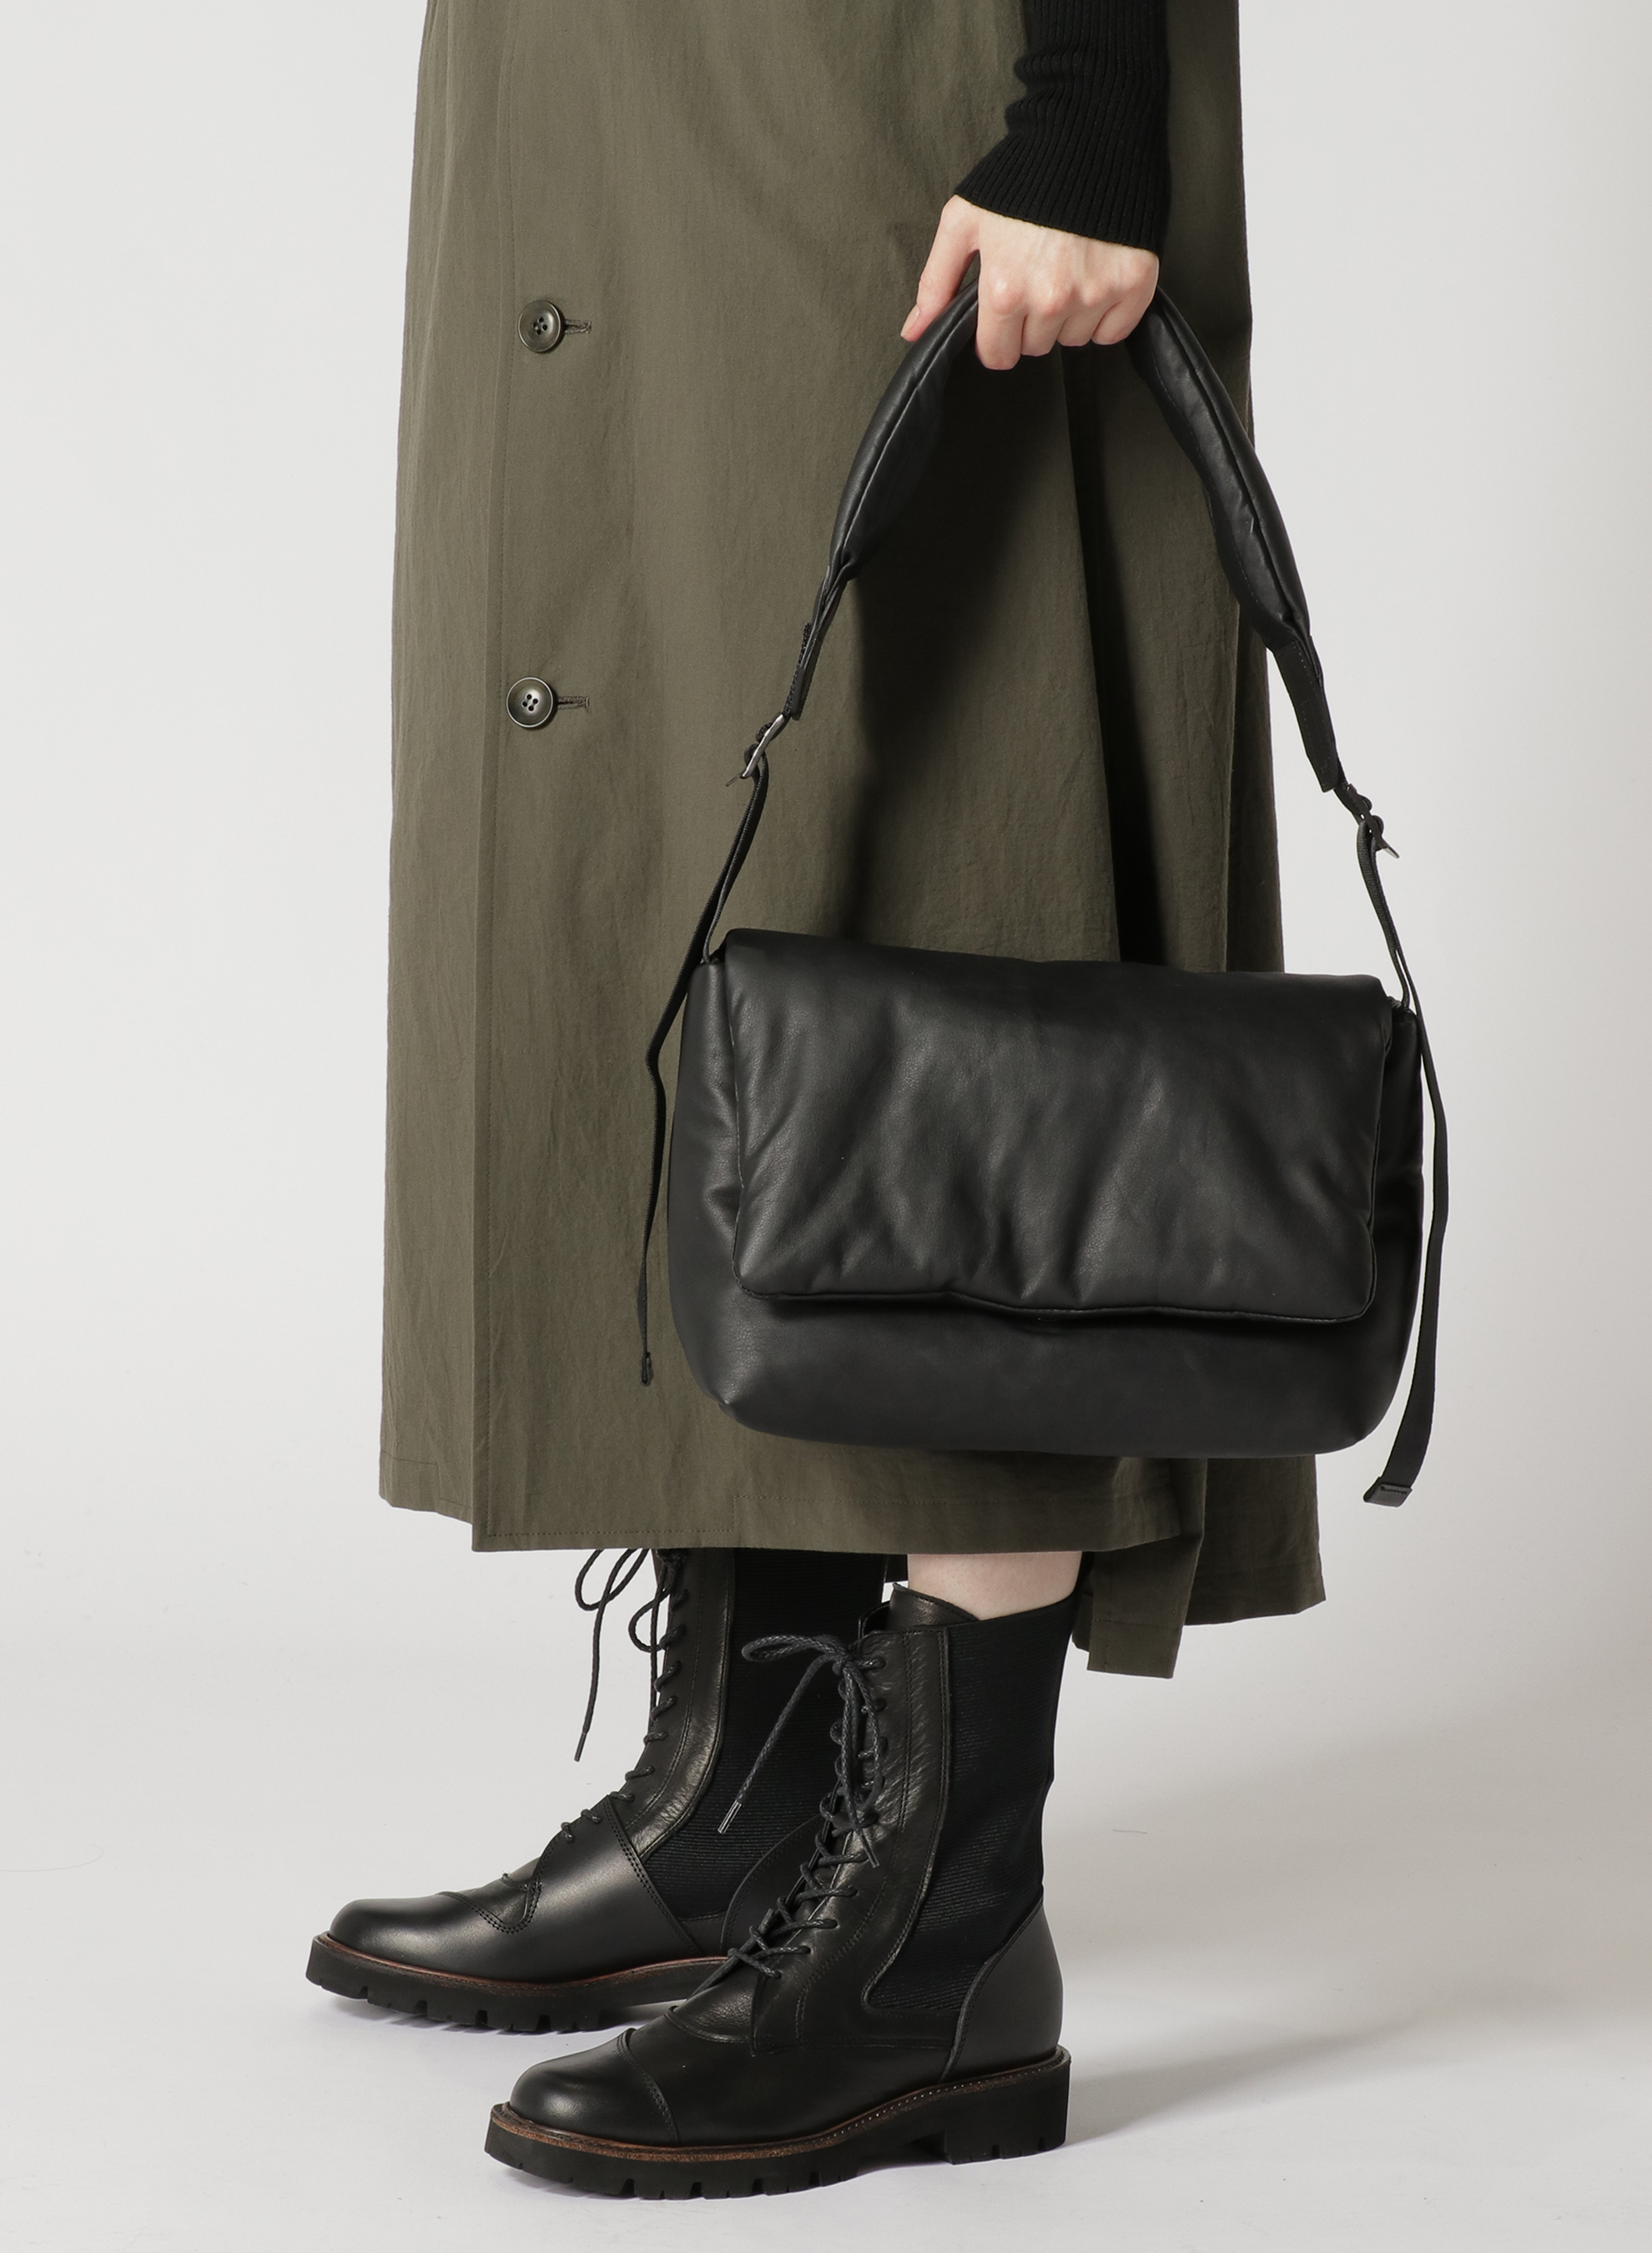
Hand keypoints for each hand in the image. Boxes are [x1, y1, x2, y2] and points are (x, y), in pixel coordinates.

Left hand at [902, 196, 1158, 369]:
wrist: (1088, 130)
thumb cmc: (1021, 173)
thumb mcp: (964, 220)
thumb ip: (937, 281)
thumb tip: (915, 331)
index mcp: (1005, 291)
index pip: (997, 355)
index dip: (995, 337)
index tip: (1002, 313)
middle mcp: (1051, 300)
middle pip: (1035, 347)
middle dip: (1030, 321)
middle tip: (1036, 274)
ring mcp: (1095, 294)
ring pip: (1072, 339)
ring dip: (1067, 316)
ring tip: (1066, 267)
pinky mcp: (1133, 284)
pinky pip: (1112, 331)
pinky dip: (1103, 314)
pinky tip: (1093, 276)